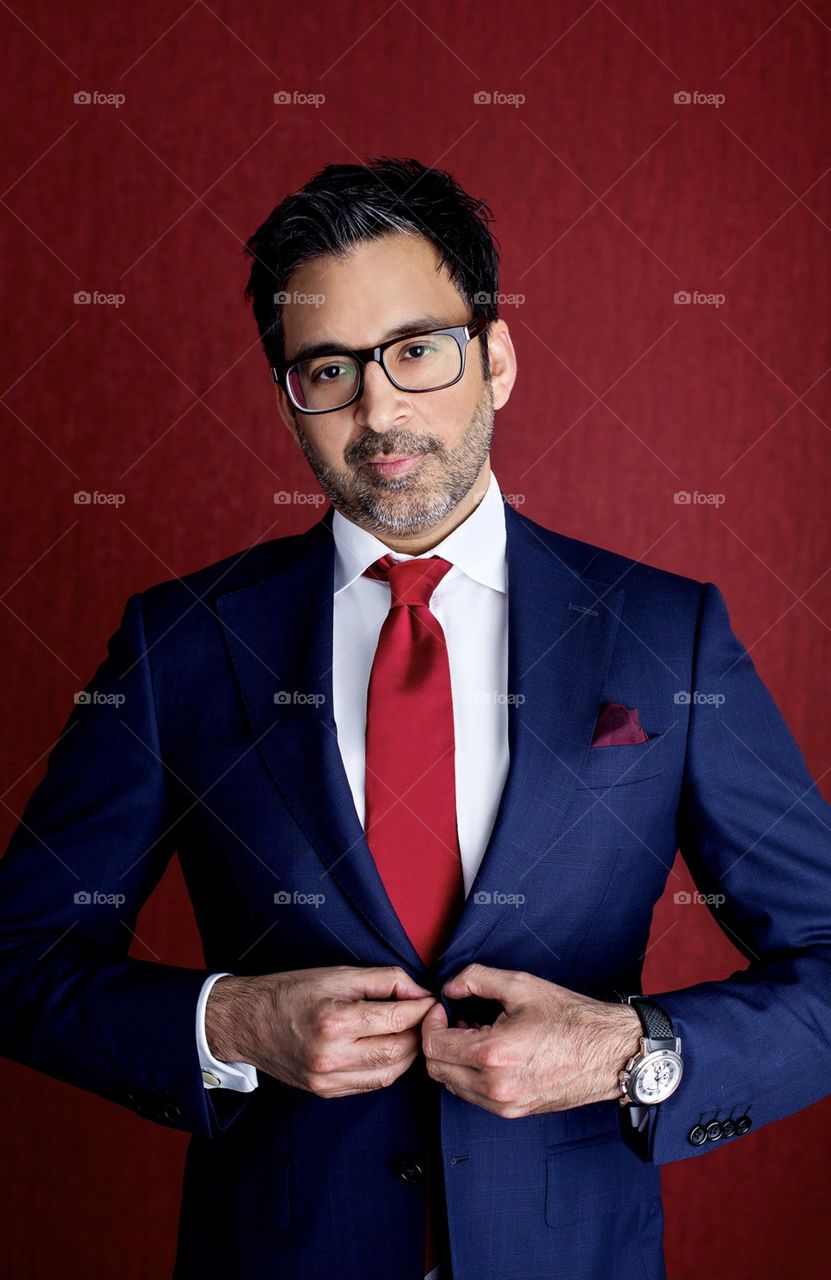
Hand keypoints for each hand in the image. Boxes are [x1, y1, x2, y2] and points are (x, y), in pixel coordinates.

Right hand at [205, 965, 436, 1097]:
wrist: (248, 1022)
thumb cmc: (292, 992)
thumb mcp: (338, 975)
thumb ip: (385, 980)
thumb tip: (420, 992)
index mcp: (334, 1021)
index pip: (396, 1020)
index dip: (421, 1010)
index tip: (432, 1001)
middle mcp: (331, 1056)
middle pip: (398, 1051)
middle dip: (419, 1033)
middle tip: (425, 1017)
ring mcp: (327, 1079)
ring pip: (389, 1074)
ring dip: (408, 1054)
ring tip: (410, 1033)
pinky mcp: (325, 1091)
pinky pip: (371, 1085)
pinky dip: (387, 1068)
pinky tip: (388, 1050)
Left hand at [421, 963, 641, 1117]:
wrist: (609, 1053)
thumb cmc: (570, 1018)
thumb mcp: (521, 985)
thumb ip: (476, 979)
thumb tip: (449, 987)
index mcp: (493, 1054)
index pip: (433, 1046)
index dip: (430, 1022)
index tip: (442, 1007)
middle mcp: (495, 1086)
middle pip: (437, 1069)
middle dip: (438, 1040)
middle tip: (455, 1018)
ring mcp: (504, 1104)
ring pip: (452, 1085)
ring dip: (452, 1059)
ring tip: (475, 1033)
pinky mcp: (514, 1112)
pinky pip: (473, 1095)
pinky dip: (469, 1074)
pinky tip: (489, 1052)